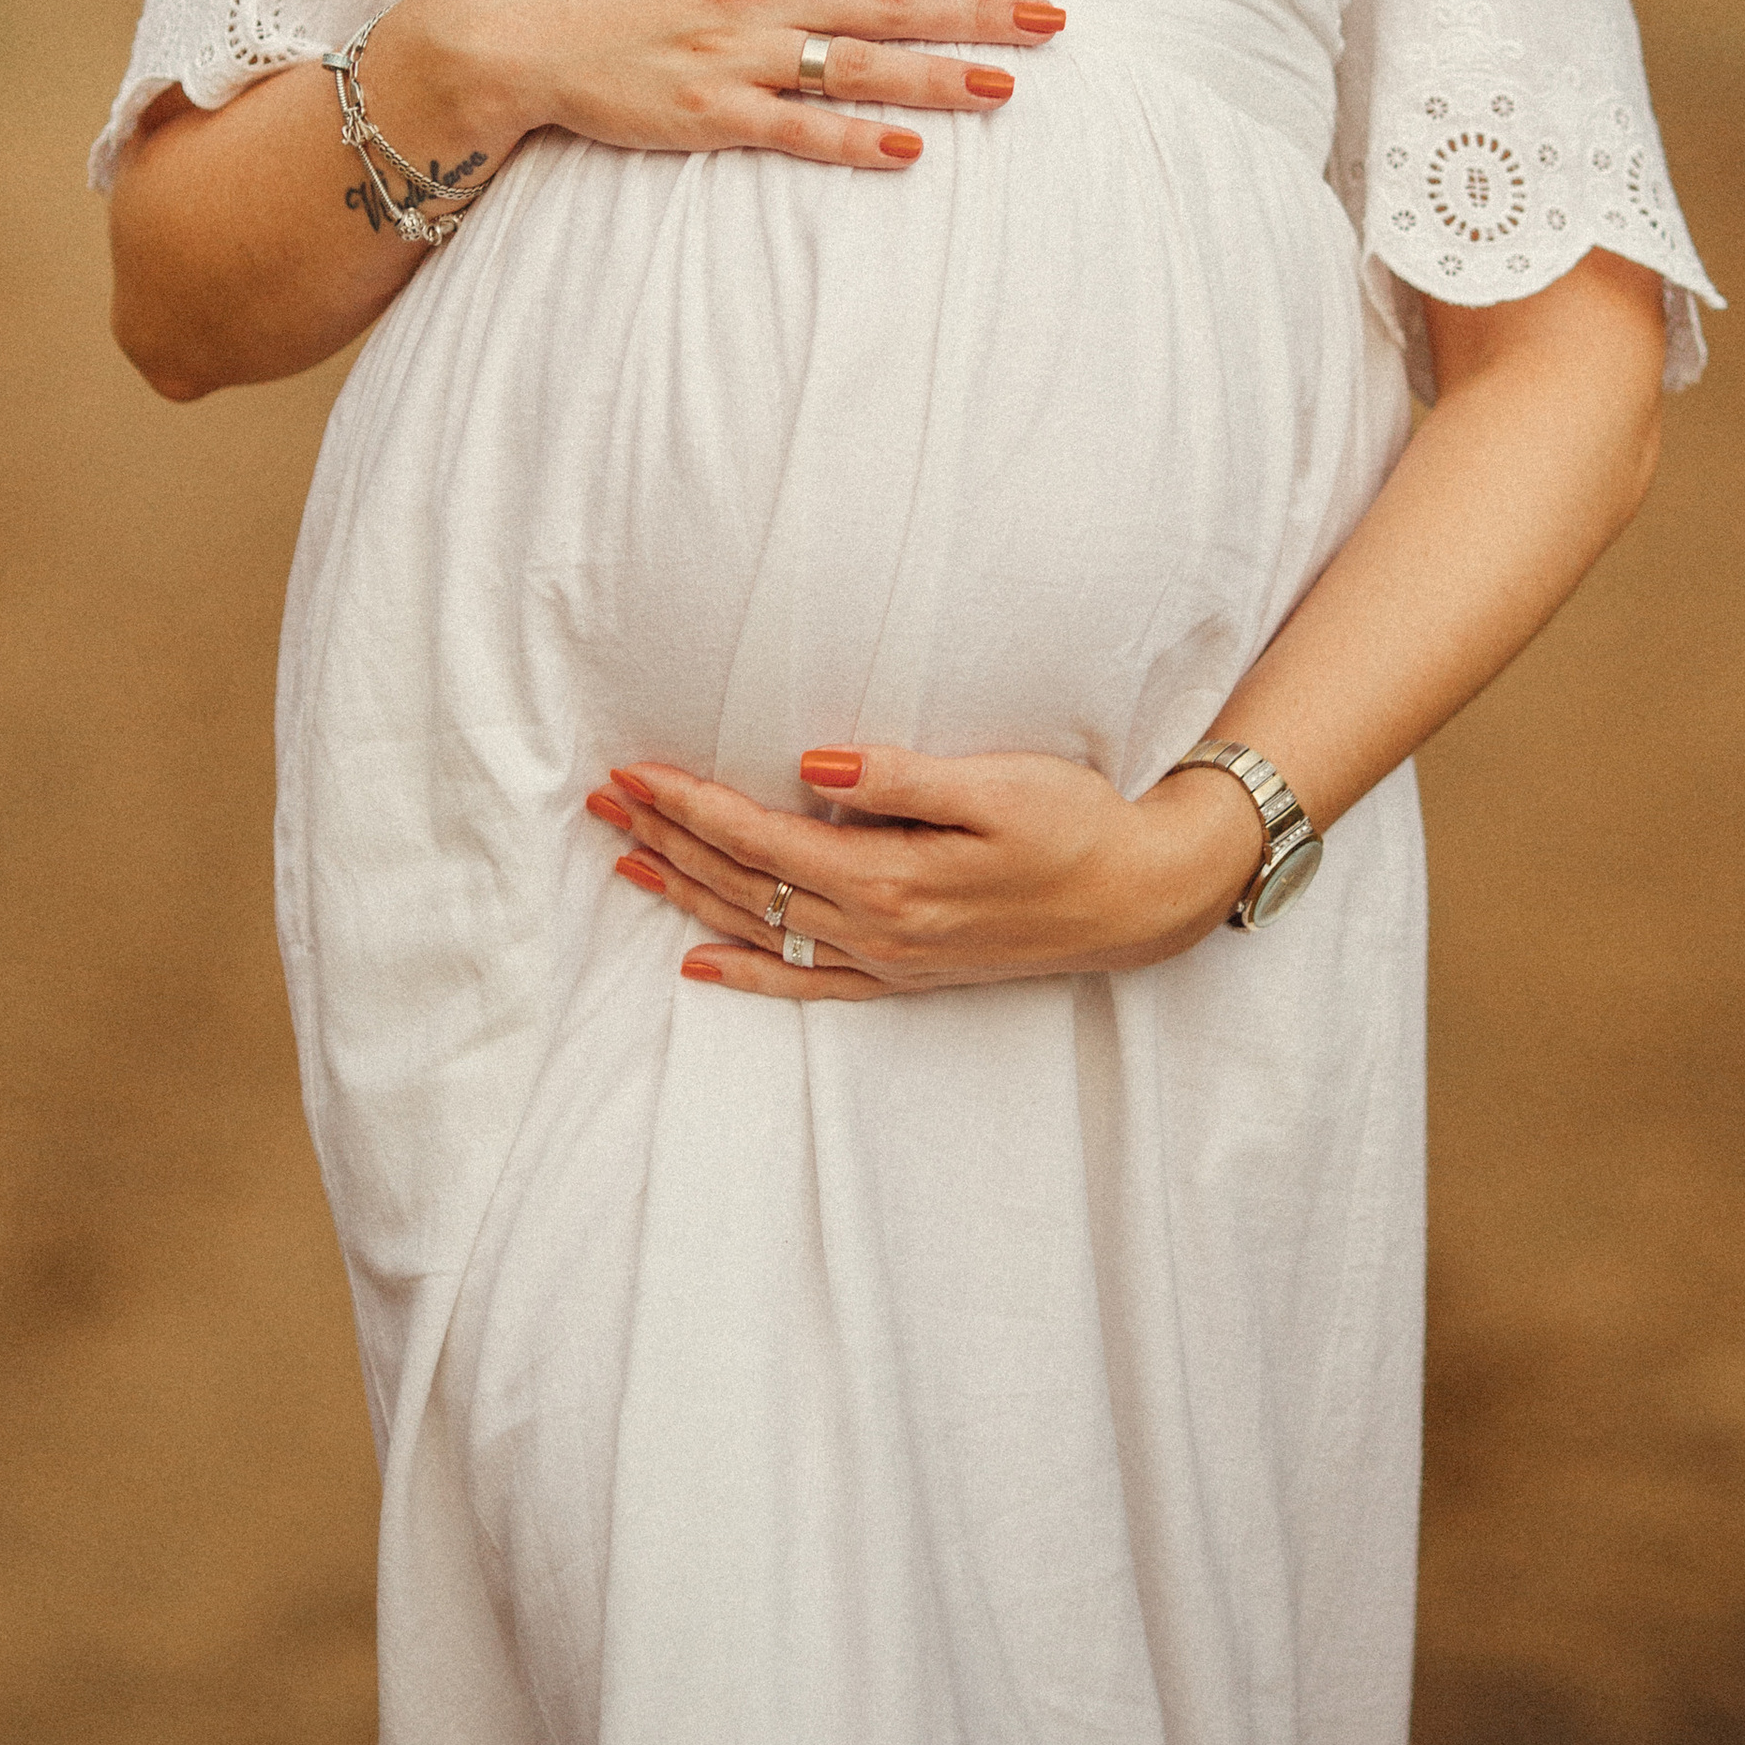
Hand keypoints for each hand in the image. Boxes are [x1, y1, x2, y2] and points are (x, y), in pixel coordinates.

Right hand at [402, 0, 1064, 175]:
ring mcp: (737, 51)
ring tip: (1008, 86)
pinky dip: (856, 139)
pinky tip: (910, 149)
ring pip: (861, 64)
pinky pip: (798, 129)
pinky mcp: (710, 113)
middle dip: (983, 10)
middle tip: (1056, 23)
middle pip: (896, 0)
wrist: (512, 22)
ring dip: (941, 75)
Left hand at [587, 743, 1265, 1000]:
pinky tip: (699, 960)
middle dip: (667, 841)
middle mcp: (875, 930)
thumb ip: (899, 778)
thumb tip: (811, 762)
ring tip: (625, 863)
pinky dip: (747, 970)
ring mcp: (887, 960)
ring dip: (687, 894)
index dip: (689, 804)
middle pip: (744, 884)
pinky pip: (805, 982)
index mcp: (888, 879)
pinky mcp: (906, 973)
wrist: (1142, 897)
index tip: (632, 772)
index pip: (759, 839)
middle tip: (602, 803)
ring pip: (761, 929)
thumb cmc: (1076, 824)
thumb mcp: (996, 784)